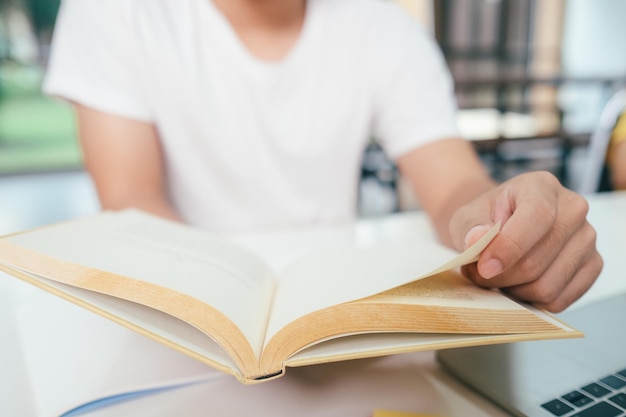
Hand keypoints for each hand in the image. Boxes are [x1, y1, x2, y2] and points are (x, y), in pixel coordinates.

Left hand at [449, 171, 602, 311]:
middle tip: (478, 274)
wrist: (500, 227)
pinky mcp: (593, 265)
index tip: (484, 268)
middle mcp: (573, 208)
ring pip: (547, 286)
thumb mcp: (466, 218)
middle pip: (537, 260)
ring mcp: (587, 238)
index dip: (509, 247)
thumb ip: (470, 228)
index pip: (537, 216)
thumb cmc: (484, 221)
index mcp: (541, 186)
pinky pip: (559, 300)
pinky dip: (532, 300)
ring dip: (514, 290)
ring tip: (497, 277)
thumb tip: (478, 239)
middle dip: (501, 276)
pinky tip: (517, 285)